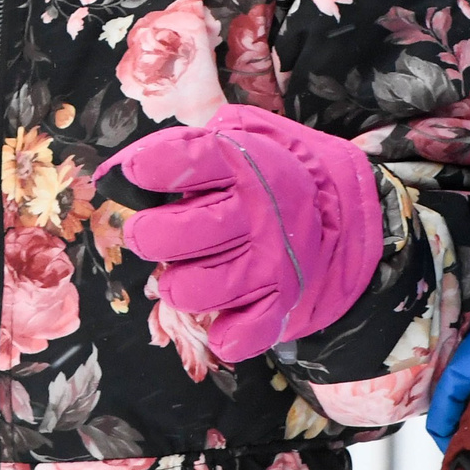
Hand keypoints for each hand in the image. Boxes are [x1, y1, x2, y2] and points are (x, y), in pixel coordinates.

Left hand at [101, 105, 383, 360]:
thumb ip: (185, 144)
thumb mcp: (243, 133)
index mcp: (243, 160)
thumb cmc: (280, 170)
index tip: (138, 175)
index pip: (176, 162)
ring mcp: (269, 263)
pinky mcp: (281, 305)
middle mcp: (255, 212)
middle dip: (146, 236)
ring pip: (188, 289)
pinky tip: (223, 314)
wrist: (355, 213)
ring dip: (176, 285)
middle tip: (152, 233)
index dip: (145, 170)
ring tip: (186, 271)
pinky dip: (222, 333)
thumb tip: (114, 173)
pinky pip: (236, 336)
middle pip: (166, 236)